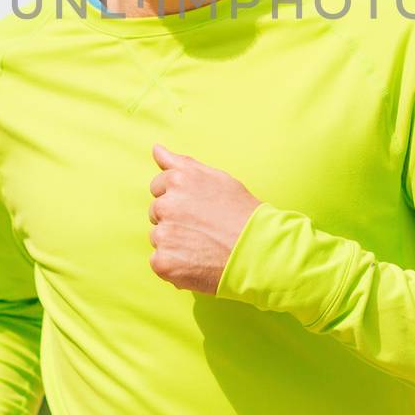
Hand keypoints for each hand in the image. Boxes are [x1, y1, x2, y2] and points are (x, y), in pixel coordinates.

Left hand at [147, 143, 261, 293]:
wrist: (259, 251)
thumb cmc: (242, 213)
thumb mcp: (216, 178)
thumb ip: (182, 163)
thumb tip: (156, 148)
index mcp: (178, 180)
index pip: (158, 187)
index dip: (179, 199)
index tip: (197, 209)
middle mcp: (166, 205)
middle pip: (156, 212)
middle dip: (173, 219)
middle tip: (203, 228)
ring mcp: (163, 234)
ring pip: (158, 237)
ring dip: (174, 242)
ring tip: (203, 246)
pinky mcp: (163, 262)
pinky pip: (159, 261)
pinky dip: (174, 265)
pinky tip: (196, 262)